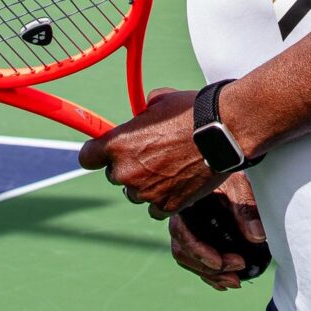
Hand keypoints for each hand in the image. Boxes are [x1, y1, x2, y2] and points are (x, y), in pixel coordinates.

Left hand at [78, 88, 220, 217]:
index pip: (87, 157)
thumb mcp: (159, 101)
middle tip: (151, 156)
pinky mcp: (166, 206)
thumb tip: (143, 115)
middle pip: (115, 176)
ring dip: (146, 185)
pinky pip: (156, 209)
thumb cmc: (192, 113)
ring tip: (169, 169)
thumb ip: (142, 114)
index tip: (104, 153)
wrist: (223, 133)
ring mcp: (145, 191)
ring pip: (136, 194)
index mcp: (117, 144)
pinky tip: (177, 185)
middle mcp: (126, 171)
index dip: (96, 154)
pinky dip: (164, 199)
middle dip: (128, 168)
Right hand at [169, 173, 264, 290]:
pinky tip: (225, 283)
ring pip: (188, 259)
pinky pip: (196, 259)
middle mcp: (179, 218)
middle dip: (209, 269)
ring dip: (210, 275)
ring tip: (235, 282)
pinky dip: (209, 274)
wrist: (224, 158)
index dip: (200, 252)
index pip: (182, 234)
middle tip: (236, 276)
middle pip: (183, 252)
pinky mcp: (196, 235)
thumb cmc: (227, 168)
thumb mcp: (237, 184)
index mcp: (182, 204)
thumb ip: (245, 209)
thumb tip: (258, 237)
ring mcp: (185, 228)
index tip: (221, 263)